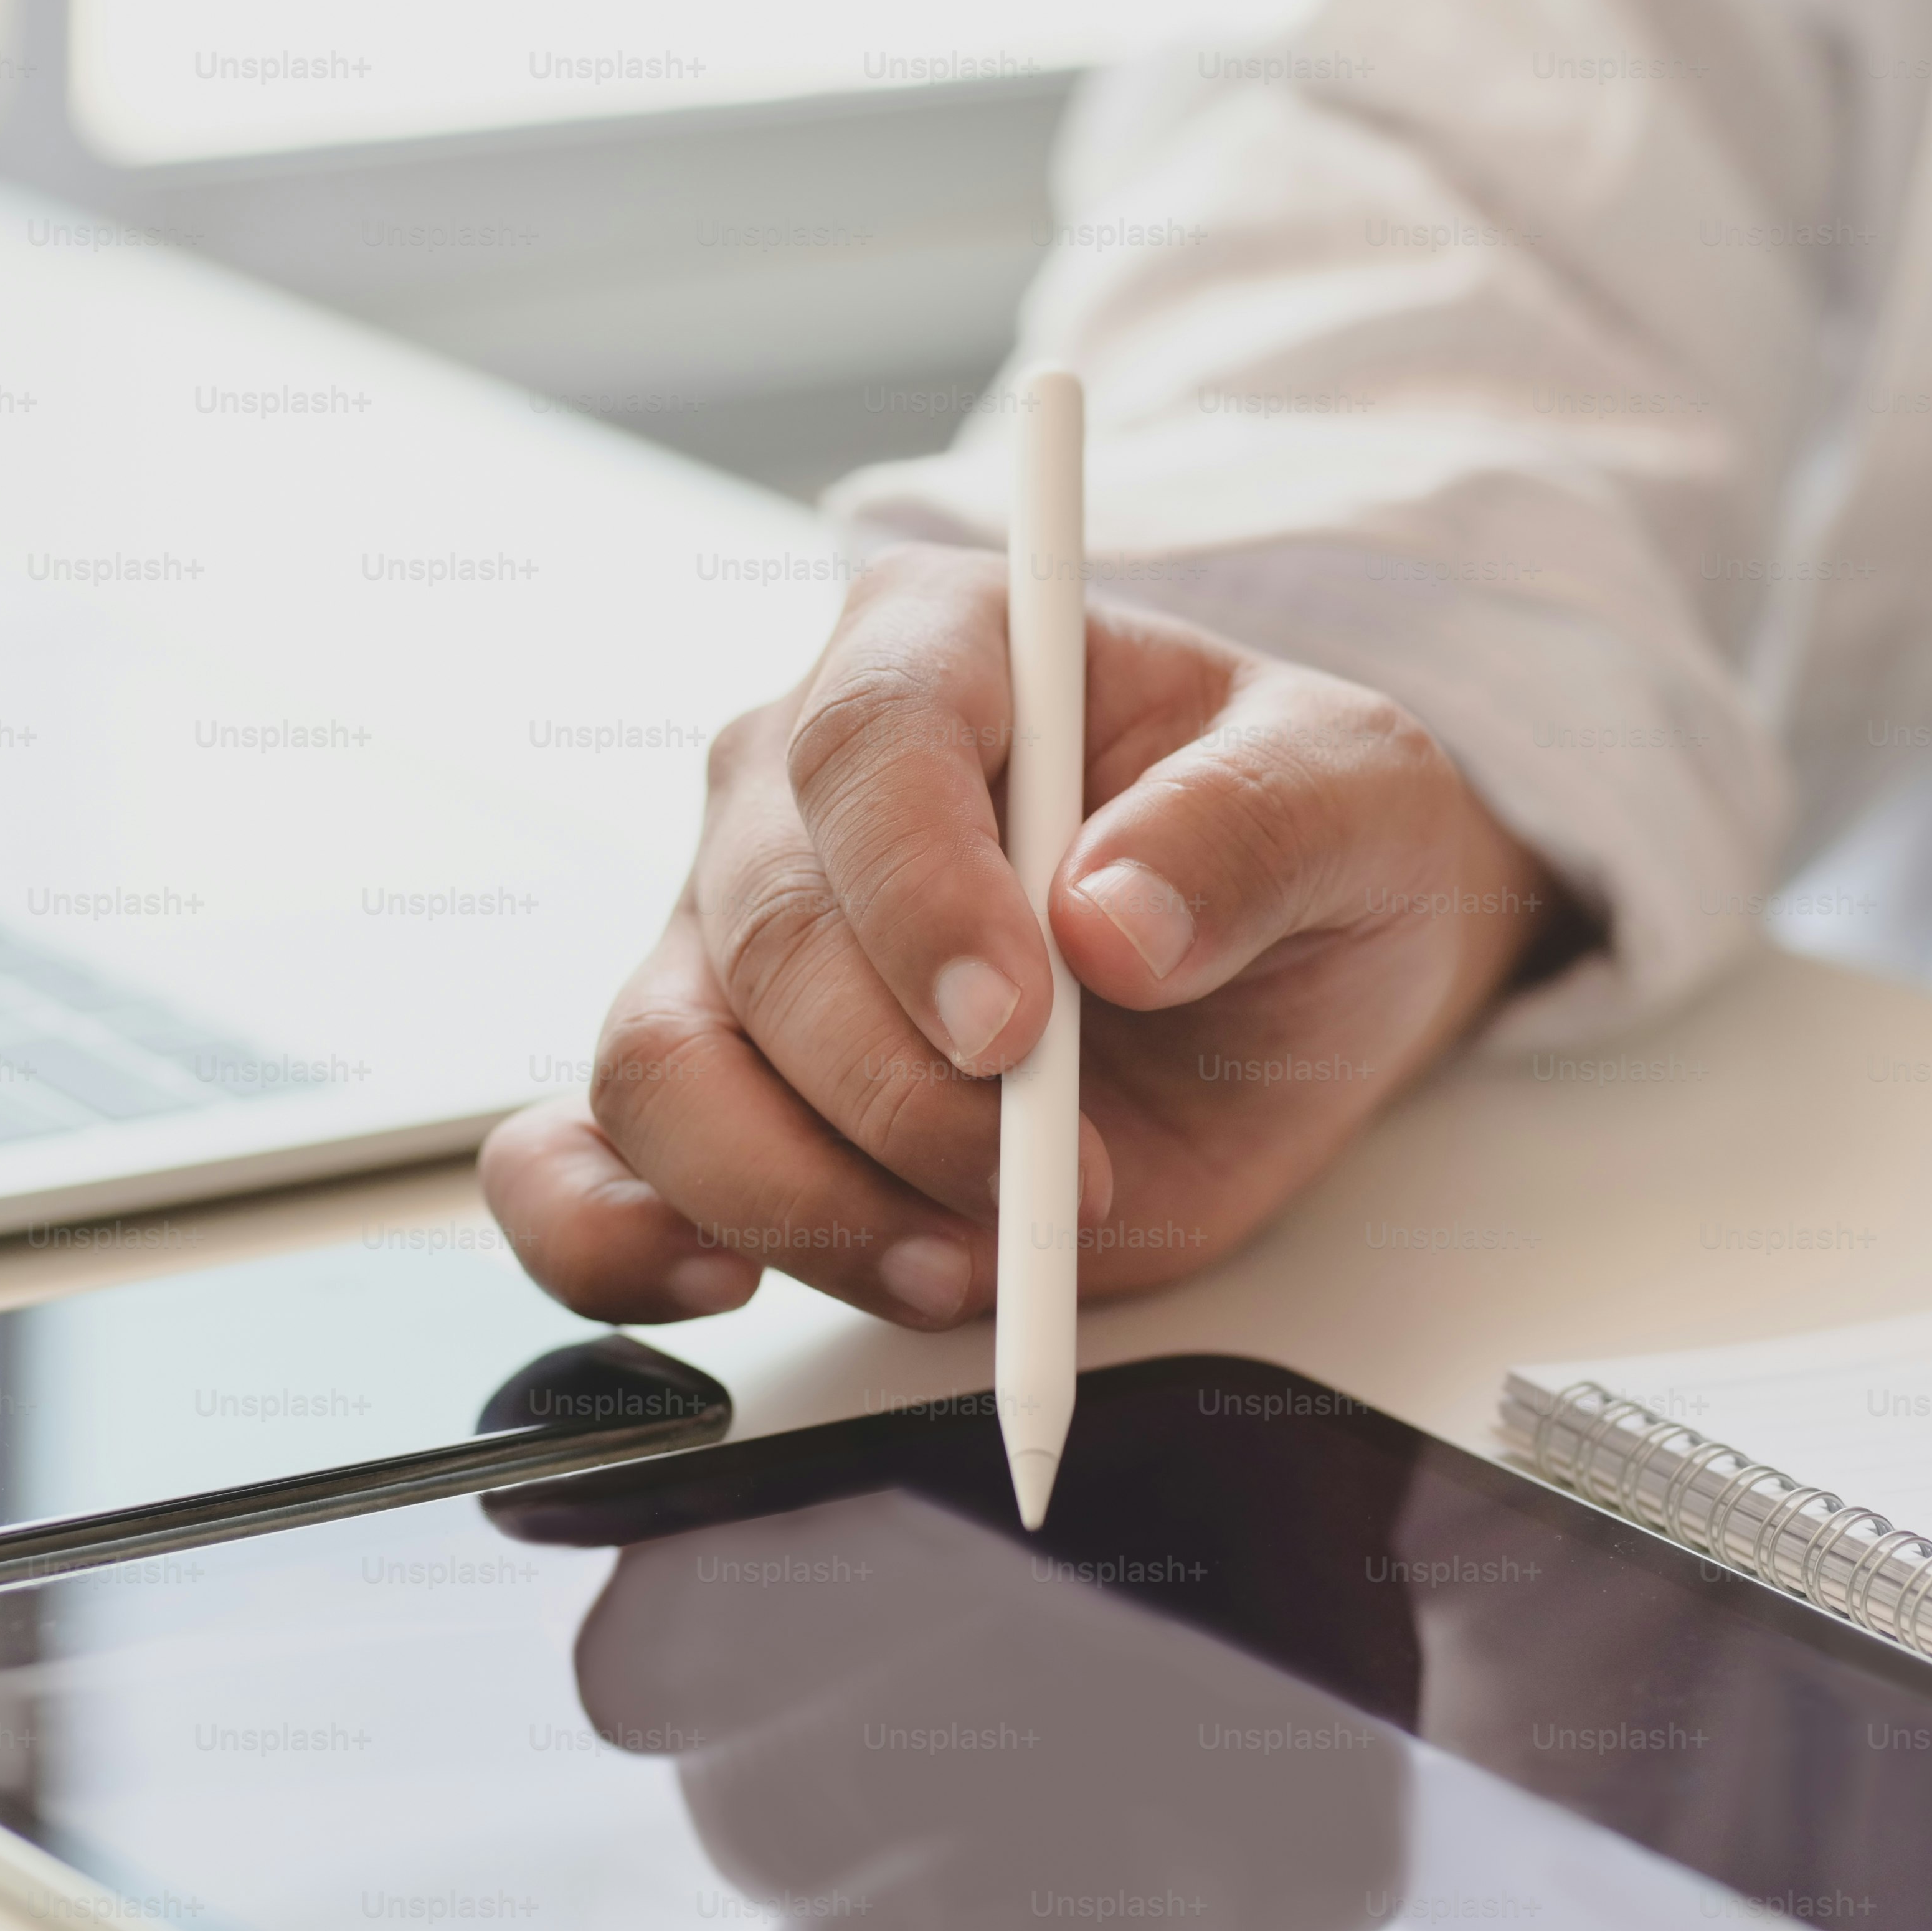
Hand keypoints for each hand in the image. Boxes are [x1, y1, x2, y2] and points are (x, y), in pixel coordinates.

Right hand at [486, 544, 1574, 1327]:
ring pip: (659, 1067)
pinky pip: (576, 1160)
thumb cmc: (1303, 843)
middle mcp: (794, 785)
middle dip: (900, 1097)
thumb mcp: (1354, 799)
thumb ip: (1250, 830)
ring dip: (798, 1197)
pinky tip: (727, 1280)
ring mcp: (728, 939)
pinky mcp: (714, 1089)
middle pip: (761, 935)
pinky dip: (613, 1238)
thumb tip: (1114, 920)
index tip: (1016, 1028)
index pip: (865, 746)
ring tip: (961, 1262)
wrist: (1288, 966)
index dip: (920, 898)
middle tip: (1055, 1183)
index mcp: (942, 650)